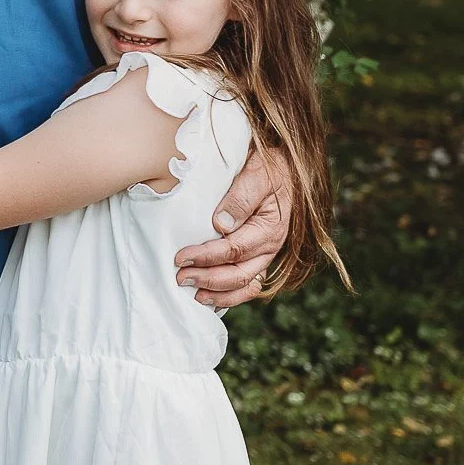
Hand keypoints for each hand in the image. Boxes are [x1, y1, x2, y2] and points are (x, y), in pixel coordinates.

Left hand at [173, 144, 293, 307]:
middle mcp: (270, 246)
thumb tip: (221, 224)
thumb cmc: (267, 167)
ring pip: (244, 284)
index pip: (234, 250)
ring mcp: (265, 254)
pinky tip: (210, 298)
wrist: (282, 166)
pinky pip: (248, 283)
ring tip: (194, 295)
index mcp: (269, 227)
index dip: (207, 257)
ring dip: (219, 293)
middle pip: (239, 274)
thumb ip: (240, 198)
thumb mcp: (256, 174)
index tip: (181, 257)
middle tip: (181, 278)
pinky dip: (231, 295)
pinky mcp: (258, 256)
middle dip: (208, 279)